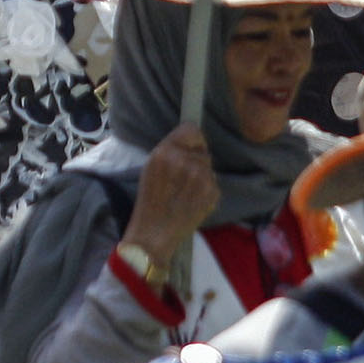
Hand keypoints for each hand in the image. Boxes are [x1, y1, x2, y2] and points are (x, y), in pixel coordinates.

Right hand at [124, 123, 221, 259]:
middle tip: (182, 180)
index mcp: (166, 151)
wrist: (154, 233)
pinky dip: (206, 191)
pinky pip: (213, 183)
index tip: (190, 149)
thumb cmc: (149, 200)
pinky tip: (192, 202)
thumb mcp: (151, 167)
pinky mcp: (212, 192)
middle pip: (202, 151)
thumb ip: (170, 151)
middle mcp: (186, 160)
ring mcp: (202, 177)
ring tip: (186, 193)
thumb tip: (191, 140)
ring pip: (208, 167)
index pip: (191, 129)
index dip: (192, 140)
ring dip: (201, 176)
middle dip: (195, 161)